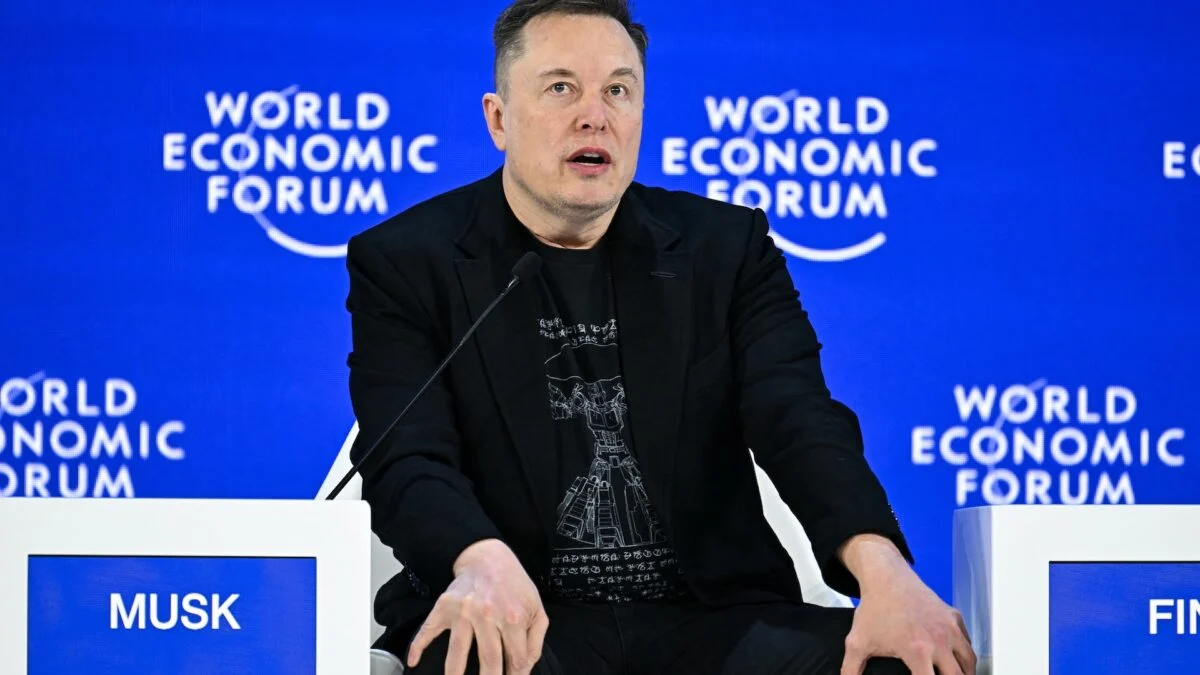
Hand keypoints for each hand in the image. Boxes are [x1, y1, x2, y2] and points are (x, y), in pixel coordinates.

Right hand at [406, 539, 548, 674]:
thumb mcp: (536, 609)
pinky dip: (418, 646)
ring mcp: (463, 611)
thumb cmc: (513, 585)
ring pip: (457, 652)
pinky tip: (413, 662)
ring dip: (455, 674)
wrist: (488, 557)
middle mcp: (488, 614)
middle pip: (489, 660)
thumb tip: (523, 670)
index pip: (516, 659)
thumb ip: (535, 642)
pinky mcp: (444, 607)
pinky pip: (428, 630)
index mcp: (513, 617)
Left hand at [837, 535, 974, 674]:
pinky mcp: (954, 617)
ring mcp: (950, 628)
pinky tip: (958, 660)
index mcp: (917, 652)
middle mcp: (939, 642)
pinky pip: (968, 642)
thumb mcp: (857, 642)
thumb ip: (851, 669)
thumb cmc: (874, 609)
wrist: (886, 578)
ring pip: (969, 661)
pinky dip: (966, 654)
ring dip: (965, 672)